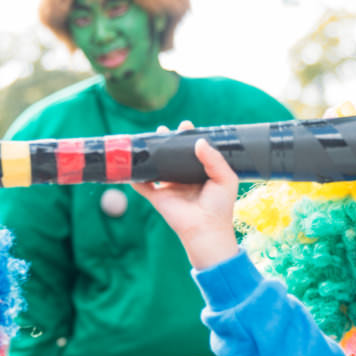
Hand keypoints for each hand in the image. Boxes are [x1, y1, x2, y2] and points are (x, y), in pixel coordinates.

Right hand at [130, 138, 241, 269]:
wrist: (207, 229)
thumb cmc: (220, 206)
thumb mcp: (225, 178)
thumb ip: (214, 158)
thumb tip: (199, 141)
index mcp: (200, 173)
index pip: (192, 151)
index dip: (188, 138)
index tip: (185, 126)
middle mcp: (183, 179)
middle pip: (172, 156)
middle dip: (166, 142)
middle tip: (163, 130)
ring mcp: (169, 188)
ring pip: (156, 167)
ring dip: (150, 154)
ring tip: (146, 140)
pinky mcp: (158, 197)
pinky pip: (143, 185)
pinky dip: (135, 176)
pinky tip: (130, 164)